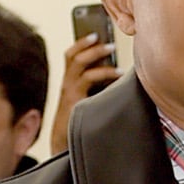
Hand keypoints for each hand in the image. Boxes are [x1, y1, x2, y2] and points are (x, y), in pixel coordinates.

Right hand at [48, 34, 115, 156]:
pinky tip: (118, 74)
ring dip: (97, 54)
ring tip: (113, 50)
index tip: (95, 36)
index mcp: (68, 84)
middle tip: (107, 41)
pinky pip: (88, 78)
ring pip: (79, 63)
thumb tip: (116, 75)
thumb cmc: (80, 127)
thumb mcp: (89, 103)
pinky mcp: (74, 99)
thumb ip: (97, 89)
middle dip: (89, 44)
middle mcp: (66, 85)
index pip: (70, 56)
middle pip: (72, 55)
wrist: (65, 147)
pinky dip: (104, 73)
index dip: (81, 44)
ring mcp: (68, 91)